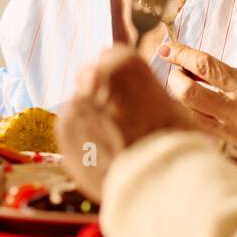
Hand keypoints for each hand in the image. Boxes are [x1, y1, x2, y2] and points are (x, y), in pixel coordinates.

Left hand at [57, 46, 193, 201]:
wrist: (155, 181)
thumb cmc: (172, 143)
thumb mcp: (172, 106)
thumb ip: (146, 92)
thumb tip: (142, 96)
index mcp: (126, 64)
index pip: (111, 55)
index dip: (118, 75)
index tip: (123, 89)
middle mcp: (96, 77)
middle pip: (90, 76)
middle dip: (100, 92)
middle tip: (119, 118)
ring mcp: (77, 103)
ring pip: (81, 105)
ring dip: (92, 118)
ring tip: (113, 142)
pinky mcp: (64, 130)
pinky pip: (72, 128)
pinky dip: (82, 137)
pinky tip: (101, 152)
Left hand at [159, 43, 236, 148]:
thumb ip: (228, 76)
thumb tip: (196, 68)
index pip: (204, 65)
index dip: (180, 54)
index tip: (166, 48)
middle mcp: (234, 107)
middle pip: (187, 92)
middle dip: (174, 78)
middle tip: (175, 70)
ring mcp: (227, 128)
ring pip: (188, 110)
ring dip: (179, 95)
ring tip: (183, 85)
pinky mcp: (225, 143)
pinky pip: (198, 124)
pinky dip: (190, 111)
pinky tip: (193, 104)